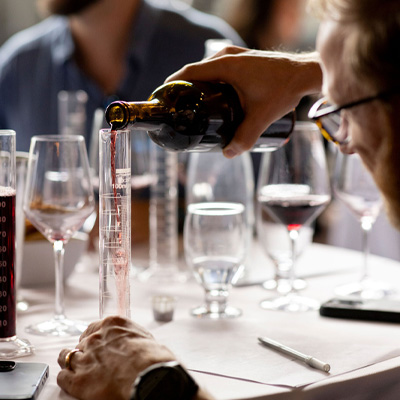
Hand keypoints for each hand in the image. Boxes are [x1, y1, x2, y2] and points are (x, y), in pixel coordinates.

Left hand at [57, 316, 175, 399]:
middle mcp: (95, 338)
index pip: (94, 328)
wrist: (147, 377)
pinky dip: (66, 379)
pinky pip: (63, 376)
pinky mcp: (78, 380)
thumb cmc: (153, 358)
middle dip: (85, 351)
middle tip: (92, 360)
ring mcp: (85, 358)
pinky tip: (71, 382)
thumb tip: (134, 345)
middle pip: (81, 342)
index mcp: (112, 325)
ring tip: (74, 369)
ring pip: (66, 356)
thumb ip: (131, 338)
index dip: (94, 338)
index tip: (96, 344)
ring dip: (71, 362)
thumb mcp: (145, 338)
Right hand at [166, 46, 322, 157]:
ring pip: (206, 69)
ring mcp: (235, 55)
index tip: (164, 98)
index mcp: (226, 66)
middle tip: (179, 109)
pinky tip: (212, 96)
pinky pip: (217, 67)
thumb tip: (228, 154)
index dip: (173, 84)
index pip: (189, 72)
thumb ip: (245, 138)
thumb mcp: (262, 117)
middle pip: (195, 71)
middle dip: (184, 89)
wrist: (304, 74)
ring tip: (193, 105)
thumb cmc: (284, 89)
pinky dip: (209, 79)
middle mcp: (227, 56)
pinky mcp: (242, 58)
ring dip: (197, 84)